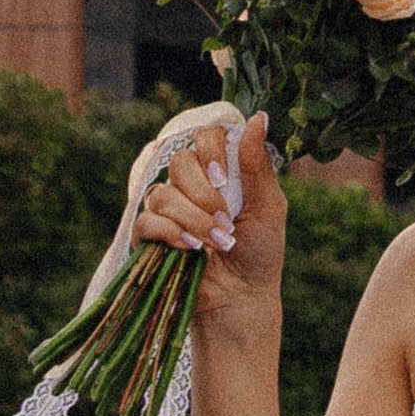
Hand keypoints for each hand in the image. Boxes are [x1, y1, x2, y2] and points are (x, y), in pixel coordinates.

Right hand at [136, 112, 283, 334]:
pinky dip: (170, 233)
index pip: (204, 136)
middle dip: (204, 193)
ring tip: (217, 243)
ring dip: (193, 219)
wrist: (242, 298)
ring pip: (163, 193)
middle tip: (225, 219)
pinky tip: (191, 249)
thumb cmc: (260, 252)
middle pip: (180, 162)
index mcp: (219, 172)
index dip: (211, 152)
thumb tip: (259, 117)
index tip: (224, 179)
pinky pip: (146, 221)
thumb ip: (256, 164)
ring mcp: (167, 211)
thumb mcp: (268, 206)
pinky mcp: (149, 238)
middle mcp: (190, 185)